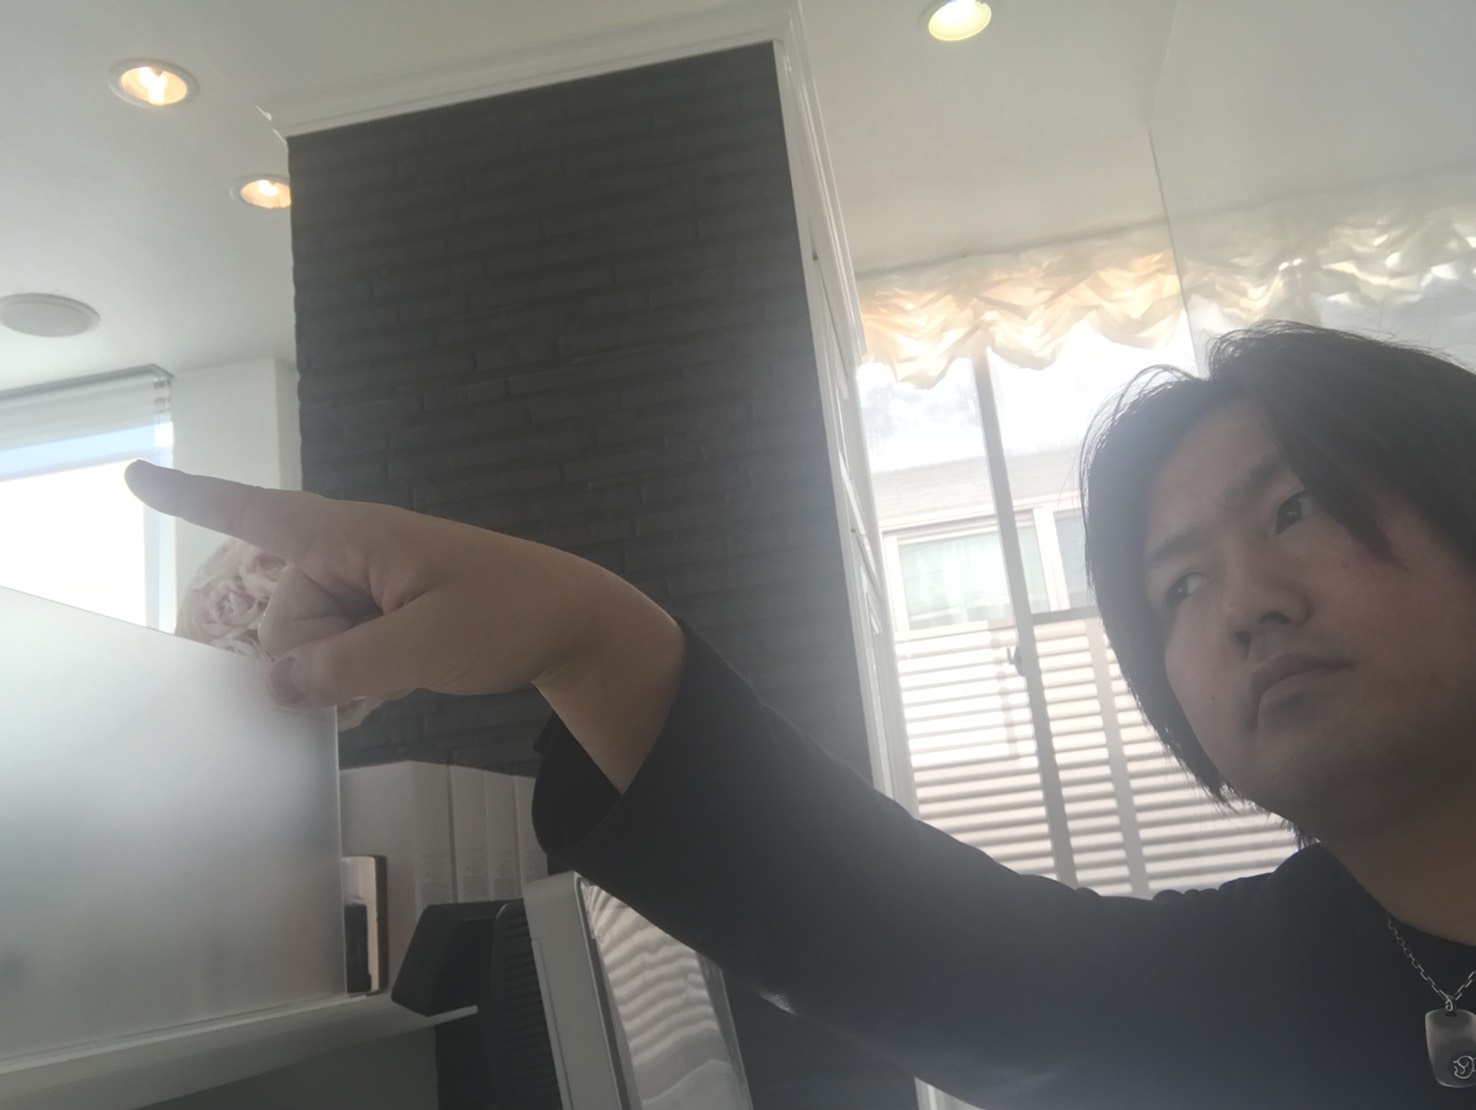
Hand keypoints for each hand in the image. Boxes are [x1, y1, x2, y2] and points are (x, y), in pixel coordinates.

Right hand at [126, 461, 621, 708]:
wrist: (576, 623)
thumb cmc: (509, 614)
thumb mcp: (424, 645)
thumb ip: (343, 668)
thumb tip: (275, 687)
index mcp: (355, 536)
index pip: (258, 511)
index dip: (193, 498)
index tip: (133, 476)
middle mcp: (352, 554)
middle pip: (283, 619)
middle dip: (318, 656)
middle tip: (394, 654)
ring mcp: (370, 586)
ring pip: (311, 647)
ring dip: (345, 670)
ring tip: (414, 657)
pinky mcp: (387, 616)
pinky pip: (340, 652)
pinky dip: (356, 673)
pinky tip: (396, 676)